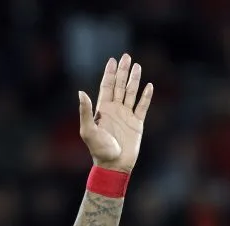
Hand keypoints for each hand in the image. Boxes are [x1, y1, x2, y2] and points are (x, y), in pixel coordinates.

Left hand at [79, 54, 153, 173]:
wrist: (114, 165)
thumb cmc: (99, 150)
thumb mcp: (88, 130)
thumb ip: (85, 111)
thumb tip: (80, 93)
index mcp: (103, 110)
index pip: (107, 87)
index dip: (110, 73)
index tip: (112, 60)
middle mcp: (115, 110)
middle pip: (120, 86)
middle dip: (123, 72)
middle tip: (126, 57)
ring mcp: (126, 116)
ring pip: (131, 93)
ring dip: (134, 80)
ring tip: (137, 66)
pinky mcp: (137, 124)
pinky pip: (142, 107)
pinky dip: (145, 96)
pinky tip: (148, 86)